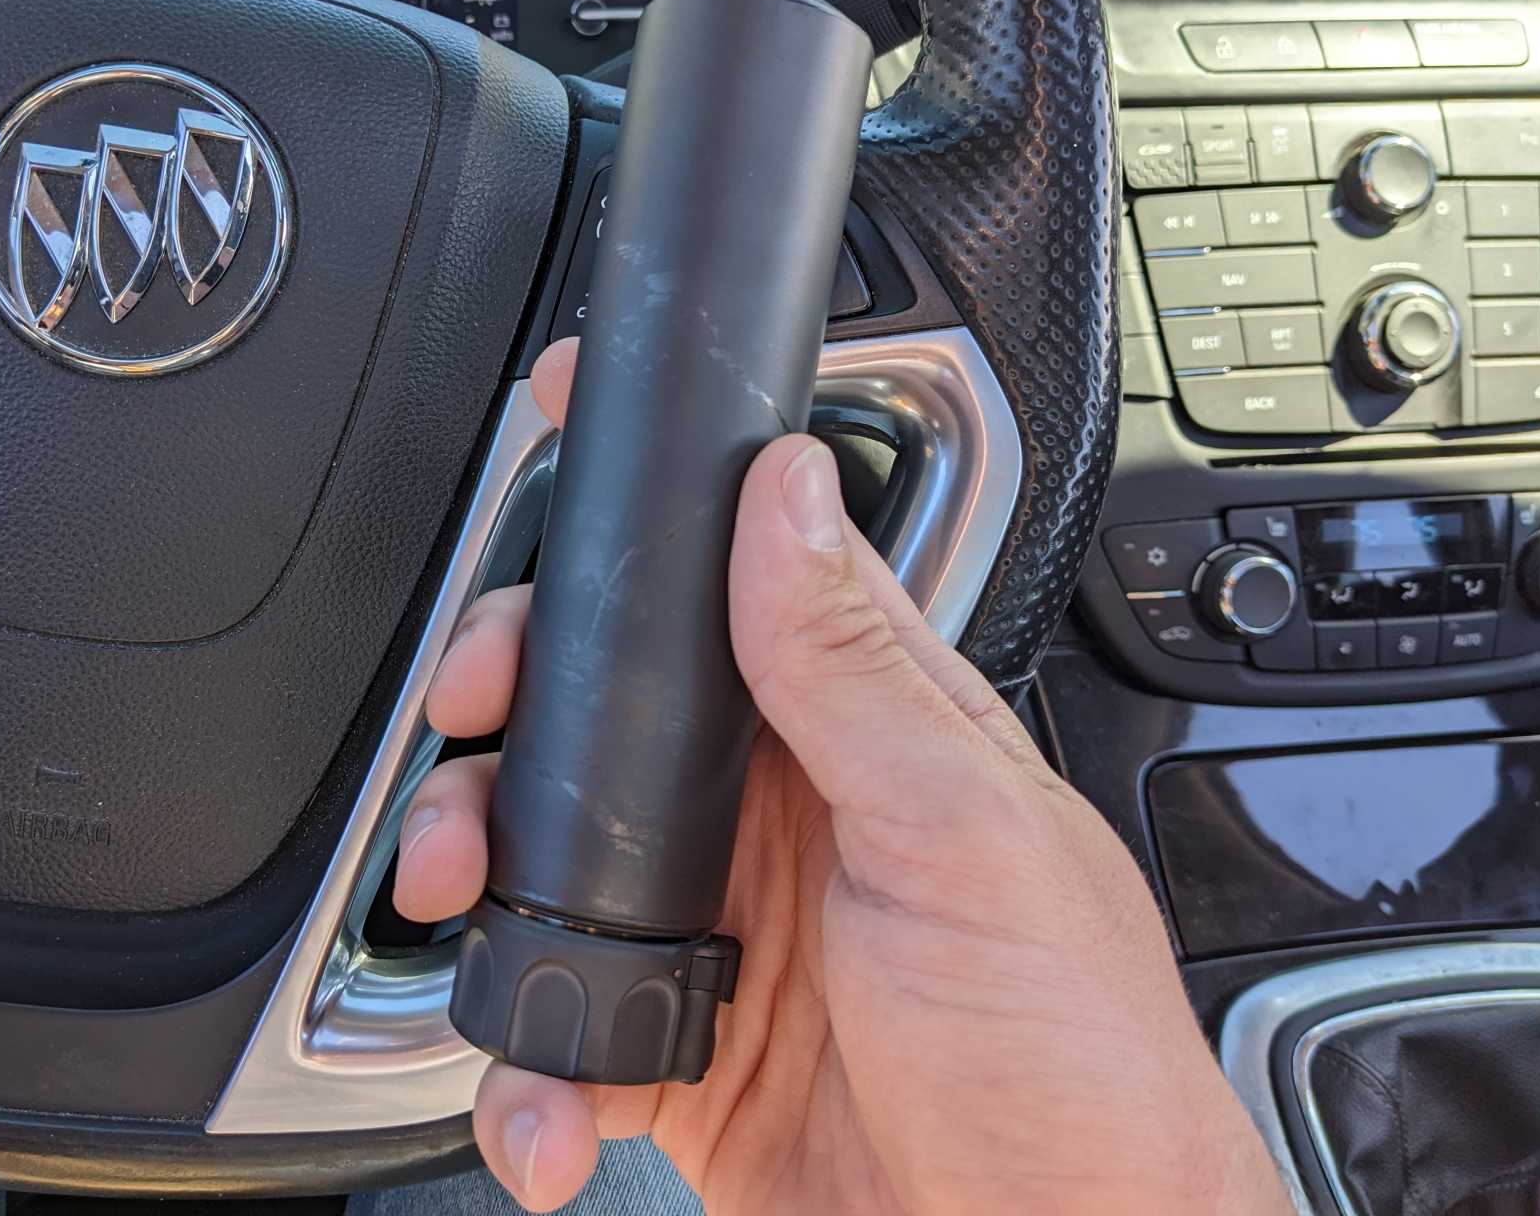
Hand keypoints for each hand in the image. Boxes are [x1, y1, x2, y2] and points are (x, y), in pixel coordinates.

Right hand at [396, 338, 1289, 1214]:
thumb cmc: (1074, 1063)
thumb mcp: (965, 838)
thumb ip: (856, 671)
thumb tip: (785, 500)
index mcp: (862, 736)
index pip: (740, 580)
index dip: (644, 512)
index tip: (560, 436)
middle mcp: (782, 821)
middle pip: (601, 718)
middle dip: (509, 701)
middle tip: (469, 712)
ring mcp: (724, 937)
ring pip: (550, 866)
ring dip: (479, 880)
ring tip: (466, 903)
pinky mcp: (683, 1057)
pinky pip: (560, 1040)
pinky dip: (526, 1075)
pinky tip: (551, 1104)